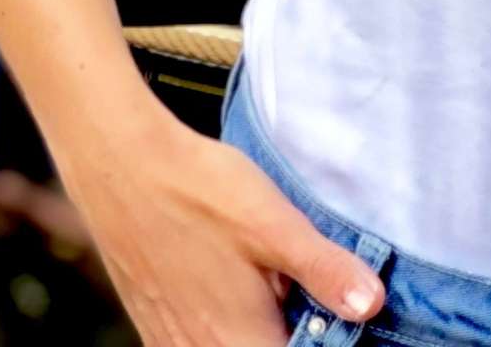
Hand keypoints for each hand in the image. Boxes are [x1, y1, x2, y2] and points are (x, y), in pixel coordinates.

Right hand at [61, 111, 384, 346]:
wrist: (117, 162)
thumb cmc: (196, 190)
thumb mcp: (274, 223)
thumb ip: (325, 271)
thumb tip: (373, 305)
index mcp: (242, 342)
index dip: (322, 339)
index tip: (334, 316)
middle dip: (291, 332)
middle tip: (303, 298)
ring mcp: (170, 343)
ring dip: (255, 330)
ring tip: (272, 292)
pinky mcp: (151, 325)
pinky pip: (197, 344)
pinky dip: (226, 329)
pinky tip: (231, 291)